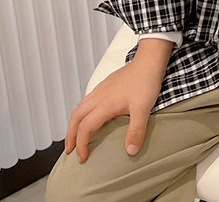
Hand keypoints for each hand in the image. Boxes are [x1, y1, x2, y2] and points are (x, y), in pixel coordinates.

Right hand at [64, 38, 172, 161]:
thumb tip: (130, 152)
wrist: (149, 60)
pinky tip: (90, 114)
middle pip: (76, 117)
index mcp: (105, 104)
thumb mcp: (143, 109)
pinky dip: (82, 111)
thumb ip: (136, 131)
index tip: (82, 158)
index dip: (81, 144)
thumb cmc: (146, 82)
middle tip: (70, 149)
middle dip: (70, 135)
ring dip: (74, 122)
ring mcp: (102, 88)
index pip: (85, 127)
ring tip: (75, 135)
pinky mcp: (106, 84)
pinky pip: (87, 99)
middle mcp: (99, 96)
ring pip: (80, 107)